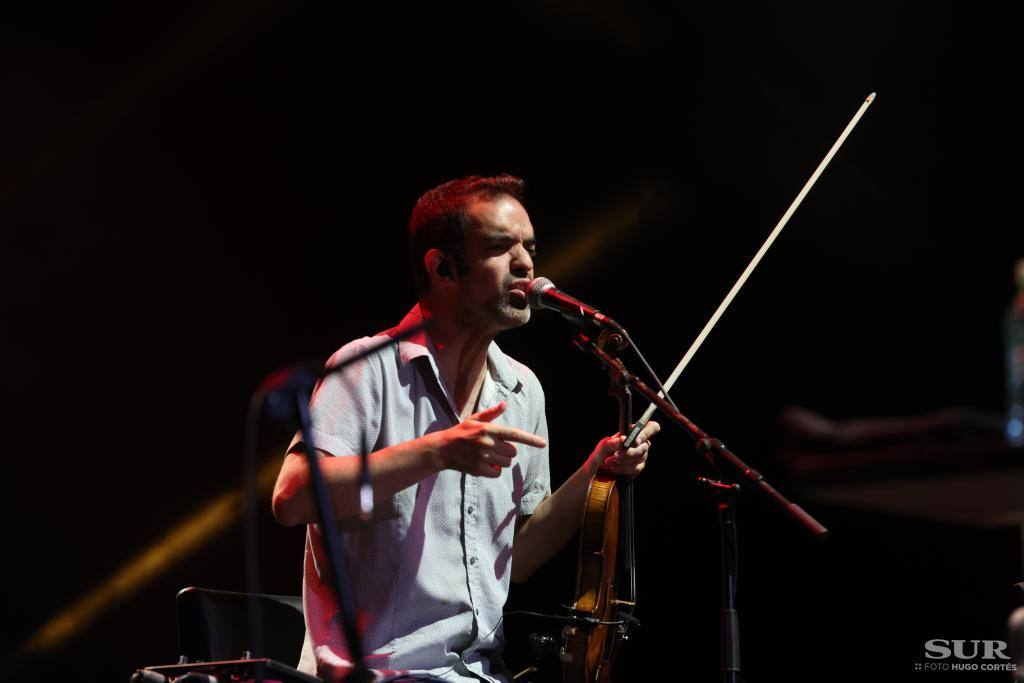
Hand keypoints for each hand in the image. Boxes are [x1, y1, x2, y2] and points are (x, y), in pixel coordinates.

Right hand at [432, 402, 546, 477]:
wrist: (442, 449)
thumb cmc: (460, 432)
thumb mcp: (474, 419)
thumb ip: (491, 414)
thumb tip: (504, 404)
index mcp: (488, 429)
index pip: (514, 434)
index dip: (530, 439)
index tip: (543, 443)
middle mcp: (487, 443)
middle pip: (512, 452)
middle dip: (507, 451)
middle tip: (494, 448)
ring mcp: (483, 457)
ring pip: (506, 463)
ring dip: (501, 461)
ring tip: (487, 456)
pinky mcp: (479, 469)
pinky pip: (497, 473)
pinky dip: (494, 471)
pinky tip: (484, 465)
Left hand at [588, 420, 660, 476]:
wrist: (601, 466)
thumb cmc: (605, 451)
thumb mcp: (605, 445)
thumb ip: (614, 442)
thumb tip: (623, 440)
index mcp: (636, 432)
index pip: (652, 427)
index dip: (646, 433)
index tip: (635, 440)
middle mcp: (642, 443)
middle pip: (644, 446)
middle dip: (628, 452)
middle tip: (615, 455)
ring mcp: (642, 455)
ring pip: (639, 458)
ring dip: (622, 461)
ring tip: (609, 461)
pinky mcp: (639, 467)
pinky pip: (635, 468)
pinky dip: (622, 468)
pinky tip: (614, 467)